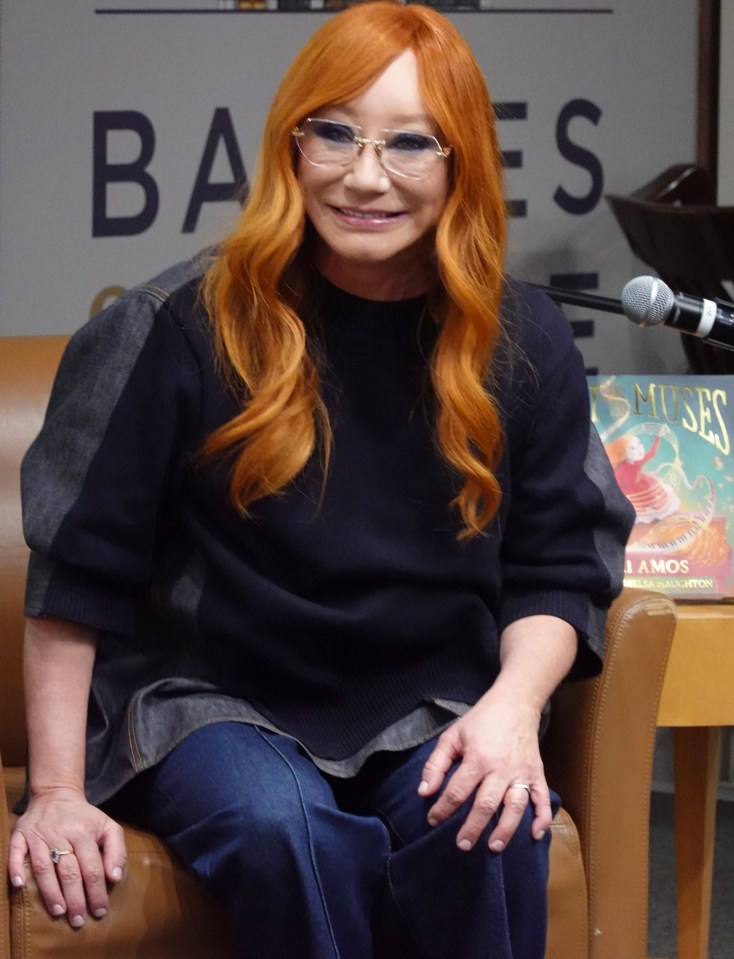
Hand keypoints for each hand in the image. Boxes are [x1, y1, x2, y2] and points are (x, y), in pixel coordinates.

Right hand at [7, 787, 126, 927]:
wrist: (56, 794)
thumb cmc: (84, 817)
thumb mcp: (108, 826)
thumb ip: (116, 850)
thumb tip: (114, 878)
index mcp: (84, 832)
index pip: (92, 868)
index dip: (96, 892)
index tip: (100, 911)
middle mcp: (61, 833)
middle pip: (69, 871)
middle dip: (75, 899)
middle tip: (78, 920)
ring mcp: (39, 835)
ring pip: (43, 867)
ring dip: (50, 892)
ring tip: (58, 912)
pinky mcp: (21, 835)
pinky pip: (16, 853)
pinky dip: (16, 869)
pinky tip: (19, 886)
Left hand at [417, 692, 551, 852]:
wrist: (514, 704)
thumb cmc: (480, 721)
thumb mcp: (452, 736)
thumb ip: (436, 764)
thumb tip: (424, 792)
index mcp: (477, 758)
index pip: (457, 791)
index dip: (443, 809)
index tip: (433, 821)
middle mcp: (501, 768)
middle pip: (486, 805)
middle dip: (472, 828)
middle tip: (462, 846)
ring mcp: (522, 772)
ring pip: (515, 807)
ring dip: (505, 829)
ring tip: (494, 847)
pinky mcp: (538, 773)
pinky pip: (542, 799)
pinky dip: (541, 818)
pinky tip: (535, 835)